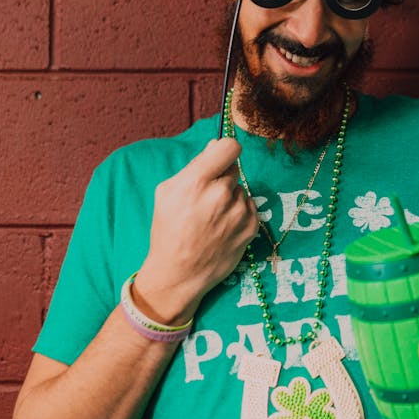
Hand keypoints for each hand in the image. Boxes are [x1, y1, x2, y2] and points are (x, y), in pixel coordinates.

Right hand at [134, 138, 258, 322]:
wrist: (179, 273)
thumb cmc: (168, 231)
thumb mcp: (167, 192)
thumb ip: (194, 166)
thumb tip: (216, 145)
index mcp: (198, 181)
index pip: (230, 146)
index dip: (225, 150)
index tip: (220, 158)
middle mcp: (221, 194)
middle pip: (233, 168)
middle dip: (222, 178)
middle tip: (207, 198)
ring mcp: (239, 212)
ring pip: (241, 189)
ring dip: (231, 198)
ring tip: (213, 218)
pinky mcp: (251, 227)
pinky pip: (250, 207)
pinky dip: (239, 214)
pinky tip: (223, 227)